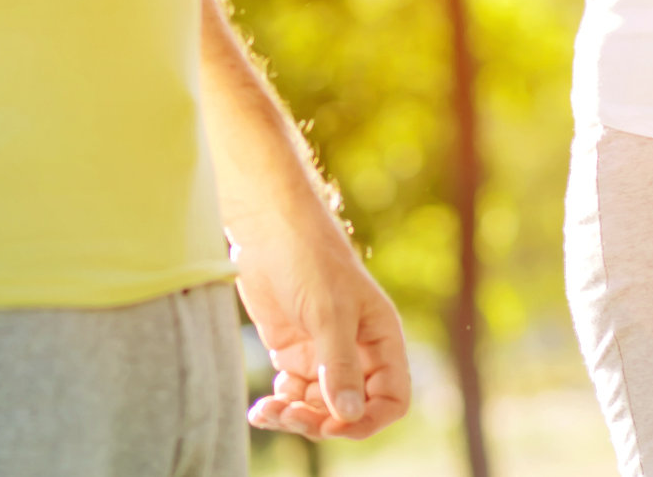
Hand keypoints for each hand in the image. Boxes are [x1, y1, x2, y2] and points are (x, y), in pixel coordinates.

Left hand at [231, 202, 411, 439]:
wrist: (266, 228)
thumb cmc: (309, 258)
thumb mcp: (328, 312)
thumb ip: (339, 365)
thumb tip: (348, 416)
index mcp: (381, 338)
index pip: (391, 398)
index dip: (368, 420)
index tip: (334, 425)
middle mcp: (357, 351)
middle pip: (350, 410)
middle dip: (322, 420)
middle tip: (290, 415)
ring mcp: (324, 353)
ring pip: (319, 406)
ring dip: (296, 416)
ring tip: (268, 410)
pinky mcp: (294, 352)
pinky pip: (293, 393)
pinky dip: (280, 405)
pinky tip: (261, 407)